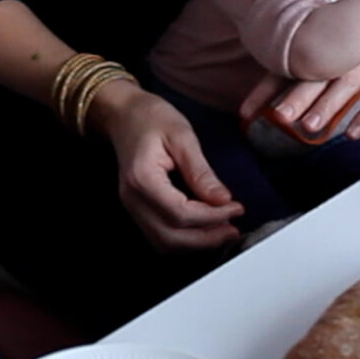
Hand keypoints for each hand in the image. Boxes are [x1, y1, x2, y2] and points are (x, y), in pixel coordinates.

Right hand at [92, 81, 241, 250]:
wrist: (123, 114)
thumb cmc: (151, 118)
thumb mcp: (182, 136)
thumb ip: (201, 171)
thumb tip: (223, 199)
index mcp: (143, 179)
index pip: (180, 213)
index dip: (212, 217)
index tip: (236, 208)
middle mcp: (133, 200)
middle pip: (170, 238)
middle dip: (206, 238)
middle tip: (234, 228)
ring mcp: (132, 208)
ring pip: (164, 244)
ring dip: (196, 243)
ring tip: (223, 231)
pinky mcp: (138, 210)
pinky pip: (160, 236)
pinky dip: (184, 239)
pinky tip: (204, 228)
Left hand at [242, 0, 359, 140]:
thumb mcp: (337, 26)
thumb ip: (311, 51)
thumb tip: (278, 75)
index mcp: (326, 40)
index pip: (290, 66)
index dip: (267, 89)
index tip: (249, 111)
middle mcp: (346, 50)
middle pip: (317, 76)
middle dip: (297, 97)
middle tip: (280, 116)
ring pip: (347, 85)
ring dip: (328, 106)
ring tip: (312, 126)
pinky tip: (352, 132)